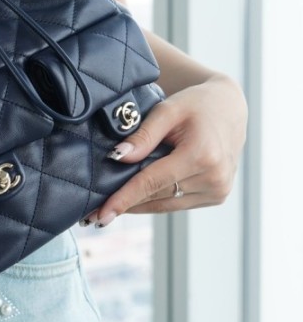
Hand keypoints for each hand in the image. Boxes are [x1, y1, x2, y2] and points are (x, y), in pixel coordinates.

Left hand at [85, 74, 247, 227]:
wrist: (229, 108)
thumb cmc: (196, 104)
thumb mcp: (167, 110)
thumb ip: (143, 136)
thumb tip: (117, 157)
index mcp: (202, 155)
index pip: (152, 182)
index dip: (124, 199)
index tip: (101, 214)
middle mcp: (214, 178)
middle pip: (157, 197)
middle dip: (124, 206)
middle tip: (92, 216)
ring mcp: (218, 190)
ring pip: (166, 205)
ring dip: (137, 207)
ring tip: (107, 211)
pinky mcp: (217, 195)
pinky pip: (177, 203)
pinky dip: (155, 201)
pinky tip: (134, 201)